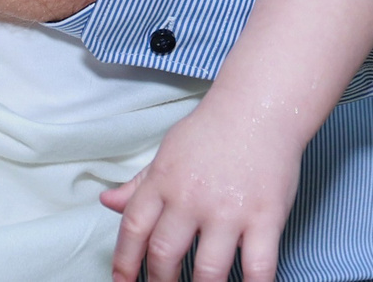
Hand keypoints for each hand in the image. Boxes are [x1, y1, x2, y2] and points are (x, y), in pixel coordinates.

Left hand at [101, 101, 299, 281]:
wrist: (261, 106)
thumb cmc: (213, 130)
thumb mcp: (168, 151)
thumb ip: (139, 183)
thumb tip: (107, 203)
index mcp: (163, 181)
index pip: (133, 229)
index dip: (124, 262)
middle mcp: (191, 198)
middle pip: (164, 255)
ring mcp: (229, 211)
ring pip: (209, 270)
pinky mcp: (266, 218)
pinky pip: (258, 267)